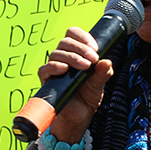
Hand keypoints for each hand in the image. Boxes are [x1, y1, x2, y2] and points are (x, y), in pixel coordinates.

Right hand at [39, 27, 112, 143]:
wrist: (80, 115)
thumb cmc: (87, 96)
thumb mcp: (100, 82)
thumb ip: (104, 72)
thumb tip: (106, 62)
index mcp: (76, 53)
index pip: (73, 34)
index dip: (83, 37)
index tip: (95, 47)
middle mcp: (63, 57)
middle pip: (65, 42)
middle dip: (80, 48)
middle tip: (92, 59)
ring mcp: (54, 68)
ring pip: (56, 53)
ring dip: (71, 57)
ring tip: (84, 67)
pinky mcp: (47, 80)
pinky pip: (44, 69)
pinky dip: (53, 67)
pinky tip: (64, 69)